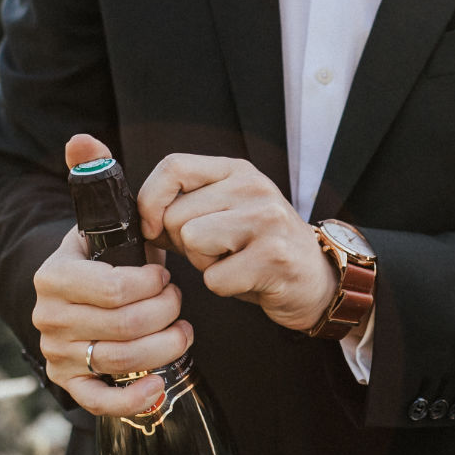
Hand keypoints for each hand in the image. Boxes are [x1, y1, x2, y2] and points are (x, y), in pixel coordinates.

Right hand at [30, 134, 191, 416]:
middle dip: (164, 312)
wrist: (80, 300)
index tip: (165, 273)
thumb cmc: (103, 259)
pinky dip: (135, 398)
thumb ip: (93, 176)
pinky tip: (160, 386)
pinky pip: (102, 401)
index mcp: (54, 274)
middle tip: (178, 301)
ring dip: (164, 347)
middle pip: (124, 326)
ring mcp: (58, 353)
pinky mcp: (70, 384)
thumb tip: (82, 138)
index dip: (151, 285)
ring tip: (181, 331)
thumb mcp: (101, 220)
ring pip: (122, 361)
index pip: (113, 287)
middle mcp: (48, 317)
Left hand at [137, 154, 336, 333]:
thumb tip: (138, 219)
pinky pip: (214, 278)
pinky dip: (223, 287)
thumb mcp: (225, 214)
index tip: (151, 227)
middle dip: (184, 244)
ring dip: (203, 265)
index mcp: (236, 171)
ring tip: (232, 263)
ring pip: (192, 241)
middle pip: (176, 214)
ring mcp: (267, 220)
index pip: (173, 166)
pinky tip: (248, 280)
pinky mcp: (273, 258)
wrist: (316, 279)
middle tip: (217, 252)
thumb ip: (183, 209)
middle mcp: (253, 188)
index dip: (149, 199)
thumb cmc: (260, 249)